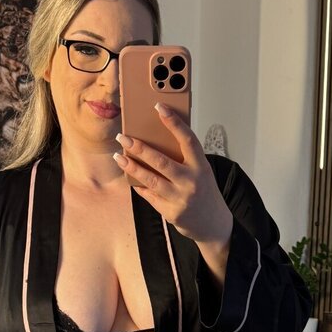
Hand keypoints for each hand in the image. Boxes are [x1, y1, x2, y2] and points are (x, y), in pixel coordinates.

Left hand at [113, 103, 233, 246]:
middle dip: (139, 148)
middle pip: (161, 161)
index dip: (174, 123)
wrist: (212, 223)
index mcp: (201, 166)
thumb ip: (184, 159)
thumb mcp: (200, 171)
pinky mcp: (171, 212)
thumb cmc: (203, 191)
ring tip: (118, 156)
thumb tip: (155, 141)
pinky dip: (139, 186)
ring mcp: (181, 198)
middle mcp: (191, 182)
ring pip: (150, 180)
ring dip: (132, 167)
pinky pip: (149, 196)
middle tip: (123, 138)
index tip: (159, 107)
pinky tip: (131, 178)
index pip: (188, 140)